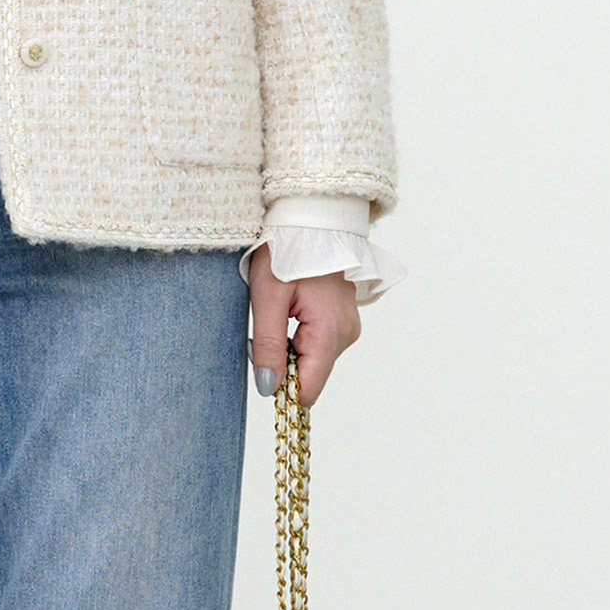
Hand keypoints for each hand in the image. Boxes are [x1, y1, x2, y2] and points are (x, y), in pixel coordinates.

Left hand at [248, 250, 359, 406]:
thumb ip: (269, 346)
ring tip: (279, 310)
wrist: (311, 220)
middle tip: (265, 323)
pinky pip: (318, 344)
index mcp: (330, 333)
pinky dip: (298, 336)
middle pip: (309, 375)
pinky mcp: (343, 321)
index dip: (281, 385)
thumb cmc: (288, 250)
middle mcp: (346, 335)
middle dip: (281, 361)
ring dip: (288, 346)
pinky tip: (291, 309)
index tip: (261, 358)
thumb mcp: (268, 298)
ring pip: (312, 360)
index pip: (307, 389)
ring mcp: (348, 328)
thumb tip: (270, 389)